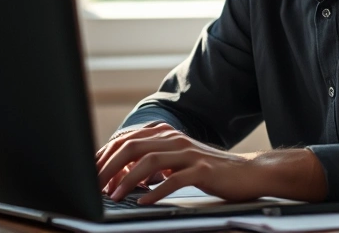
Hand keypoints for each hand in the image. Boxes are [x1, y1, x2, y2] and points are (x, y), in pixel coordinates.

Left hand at [95, 123, 326, 204]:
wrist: (248, 173)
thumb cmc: (210, 171)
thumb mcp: (177, 163)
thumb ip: (153, 163)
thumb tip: (120, 175)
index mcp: (167, 135)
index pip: (127, 140)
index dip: (105, 156)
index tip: (90, 173)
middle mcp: (176, 140)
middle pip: (133, 147)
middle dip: (108, 167)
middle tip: (94, 186)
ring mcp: (189, 154)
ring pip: (149, 161)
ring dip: (127, 180)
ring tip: (114, 196)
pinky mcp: (202, 170)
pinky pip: (174, 180)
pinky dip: (155, 191)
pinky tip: (144, 202)